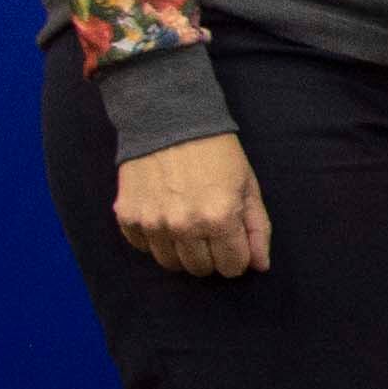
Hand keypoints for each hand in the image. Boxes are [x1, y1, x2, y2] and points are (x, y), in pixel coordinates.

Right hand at [118, 132, 271, 279]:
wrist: (169, 120)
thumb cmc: (217, 154)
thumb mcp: (248, 187)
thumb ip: (257, 229)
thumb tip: (260, 266)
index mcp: (219, 218)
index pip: (232, 266)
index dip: (237, 257)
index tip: (235, 243)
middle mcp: (182, 225)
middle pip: (200, 268)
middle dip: (212, 256)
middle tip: (212, 231)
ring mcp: (151, 222)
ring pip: (170, 263)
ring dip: (183, 251)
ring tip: (189, 224)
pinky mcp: (127, 216)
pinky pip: (143, 247)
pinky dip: (155, 239)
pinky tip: (165, 216)